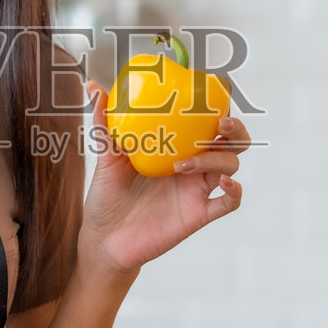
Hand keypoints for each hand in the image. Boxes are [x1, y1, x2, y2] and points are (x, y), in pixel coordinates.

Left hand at [79, 80, 247, 279]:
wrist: (103, 239)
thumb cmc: (106, 197)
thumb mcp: (105, 157)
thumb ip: (105, 124)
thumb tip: (93, 88)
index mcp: (176, 148)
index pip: (207, 122)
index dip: (219, 107)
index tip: (212, 94)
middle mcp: (192, 166)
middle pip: (231, 141)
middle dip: (234, 129)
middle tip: (219, 124)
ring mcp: (197, 189)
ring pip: (231, 165)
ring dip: (216, 158)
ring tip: (184, 164)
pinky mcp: (199, 214)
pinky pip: (229, 202)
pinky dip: (234, 190)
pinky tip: (223, 182)